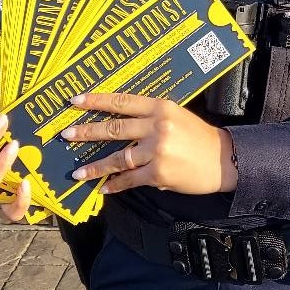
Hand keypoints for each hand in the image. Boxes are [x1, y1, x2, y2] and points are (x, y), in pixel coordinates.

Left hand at [61, 91, 237, 195]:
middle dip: (87, 132)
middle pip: (114, 128)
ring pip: (118, 157)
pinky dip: (116, 184)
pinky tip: (104, 188)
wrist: (223, 160)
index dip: (97, 100)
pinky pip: (130, 179)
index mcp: (160, 107)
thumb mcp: (176, 116)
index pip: (122, 101)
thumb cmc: (198, 137)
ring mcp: (157, 150)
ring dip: (95, 166)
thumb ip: (151, 117)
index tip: (75, 100)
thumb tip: (121, 121)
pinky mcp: (159, 172)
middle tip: (66, 135)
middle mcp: (157, 126)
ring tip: (78, 172)